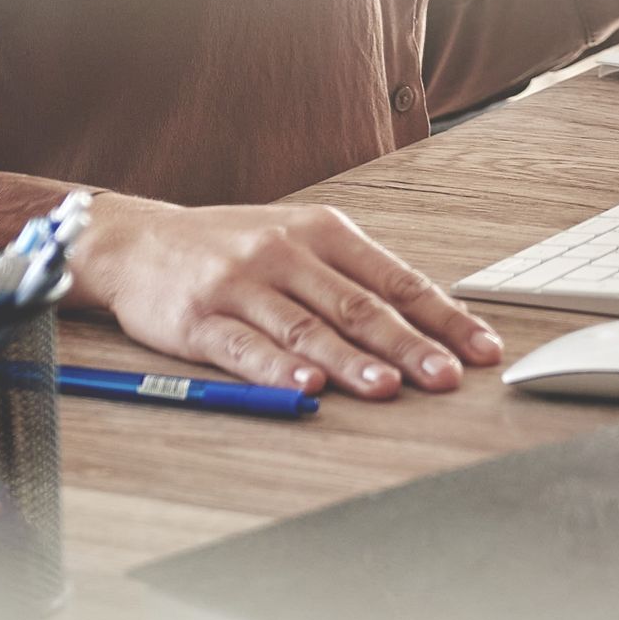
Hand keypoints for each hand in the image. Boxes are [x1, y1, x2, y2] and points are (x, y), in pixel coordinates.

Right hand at [76, 196, 506, 400]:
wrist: (137, 241)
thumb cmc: (231, 246)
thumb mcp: (298, 238)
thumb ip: (352, 276)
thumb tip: (424, 320)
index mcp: (323, 230)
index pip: (396, 280)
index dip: (442, 317)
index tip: (481, 349)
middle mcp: (286, 252)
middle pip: (358, 306)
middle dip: (409, 345)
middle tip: (447, 376)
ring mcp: (241, 284)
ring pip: (307, 328)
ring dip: (350, 362)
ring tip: (388, 387)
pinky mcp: (199, 318)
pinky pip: (244, 348)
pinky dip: (278, 370)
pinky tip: (306, 389)